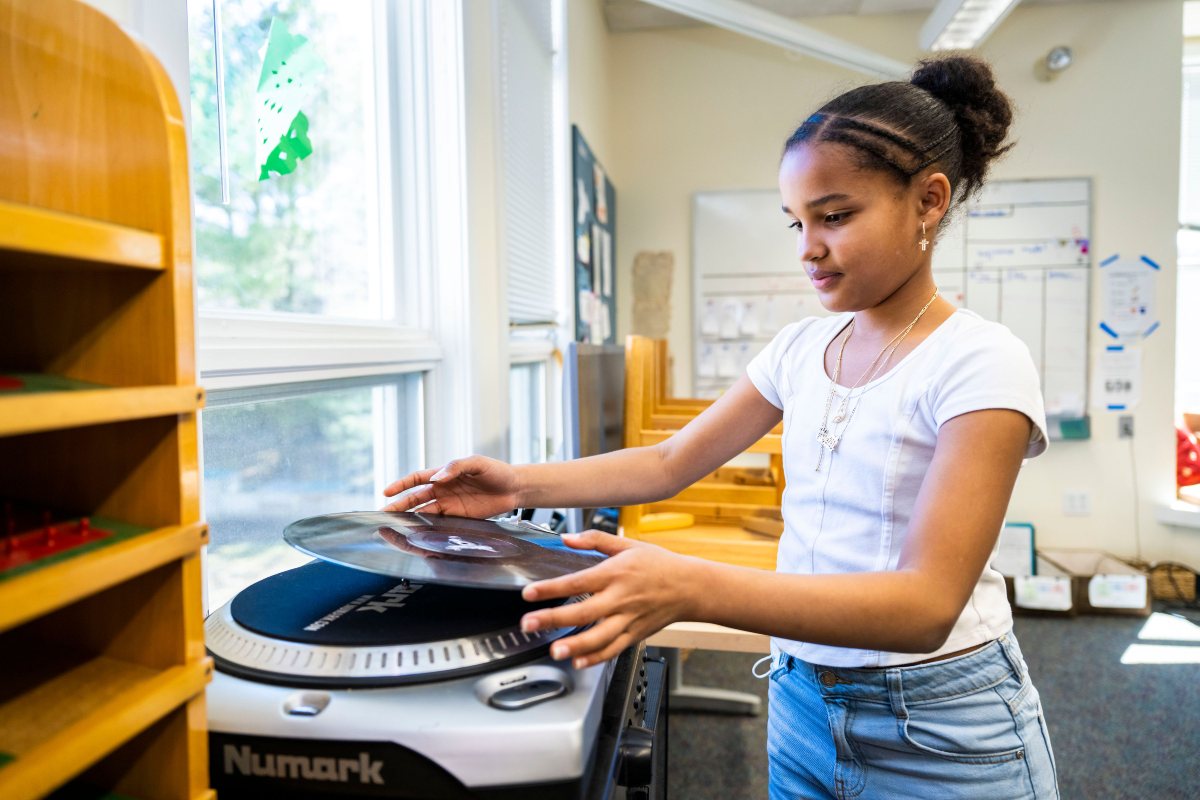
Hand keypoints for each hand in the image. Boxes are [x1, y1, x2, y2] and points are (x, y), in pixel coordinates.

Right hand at [381, 455, 520, 518]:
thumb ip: (456, 468)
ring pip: (424, 512)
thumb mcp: (477, 463)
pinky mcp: (459, 517)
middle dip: (400, 506)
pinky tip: (419, 534)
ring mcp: (450, 504)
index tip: (387, 492)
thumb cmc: (496, 471)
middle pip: (416, 498)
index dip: (402, 485)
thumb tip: (438, 477)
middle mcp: (443, 489)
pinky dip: (428, 528)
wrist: (515, 488)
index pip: (417, 479)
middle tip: (384, 514)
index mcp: (444, 474)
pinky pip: (439, 523)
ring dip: (410, 519)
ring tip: (396, 527)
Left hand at [518, 531, 696, 668]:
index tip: (529, 593)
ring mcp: (628, 619)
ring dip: (575, 646)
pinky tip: (578, 662)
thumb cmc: (659, 564)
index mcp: (616, 573)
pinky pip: (613, 649)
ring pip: (599, 637)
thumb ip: (595, 540)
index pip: (578, 581)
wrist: (690, 587)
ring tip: (555, 651)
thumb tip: (566, 538)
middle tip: (529, 624)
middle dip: (553, 619)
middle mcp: (620, 598)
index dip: (551, 588)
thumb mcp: (628, 545)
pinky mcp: (635, 635)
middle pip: (583, 612)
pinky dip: (596, 658)